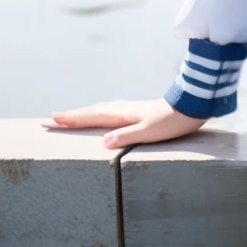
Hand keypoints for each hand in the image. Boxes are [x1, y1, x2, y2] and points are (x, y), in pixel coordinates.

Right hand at [46, 98, 207, 148]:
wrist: (194, 105)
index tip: (53, 118)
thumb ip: (126, 136)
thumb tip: (103, 142)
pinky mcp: (140, 111)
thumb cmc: (173, 122)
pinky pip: (112, 112)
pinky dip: (100, 114)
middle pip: (93, 111)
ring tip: (73, 117)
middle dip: (74, 116)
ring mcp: (133, 109)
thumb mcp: (149, 132)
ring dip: (86, 114)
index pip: (93, 117)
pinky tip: (106, 117)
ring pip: (103, 110)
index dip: (73, 119)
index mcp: (124, 115)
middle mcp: (125, 110)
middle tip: (53, 118)